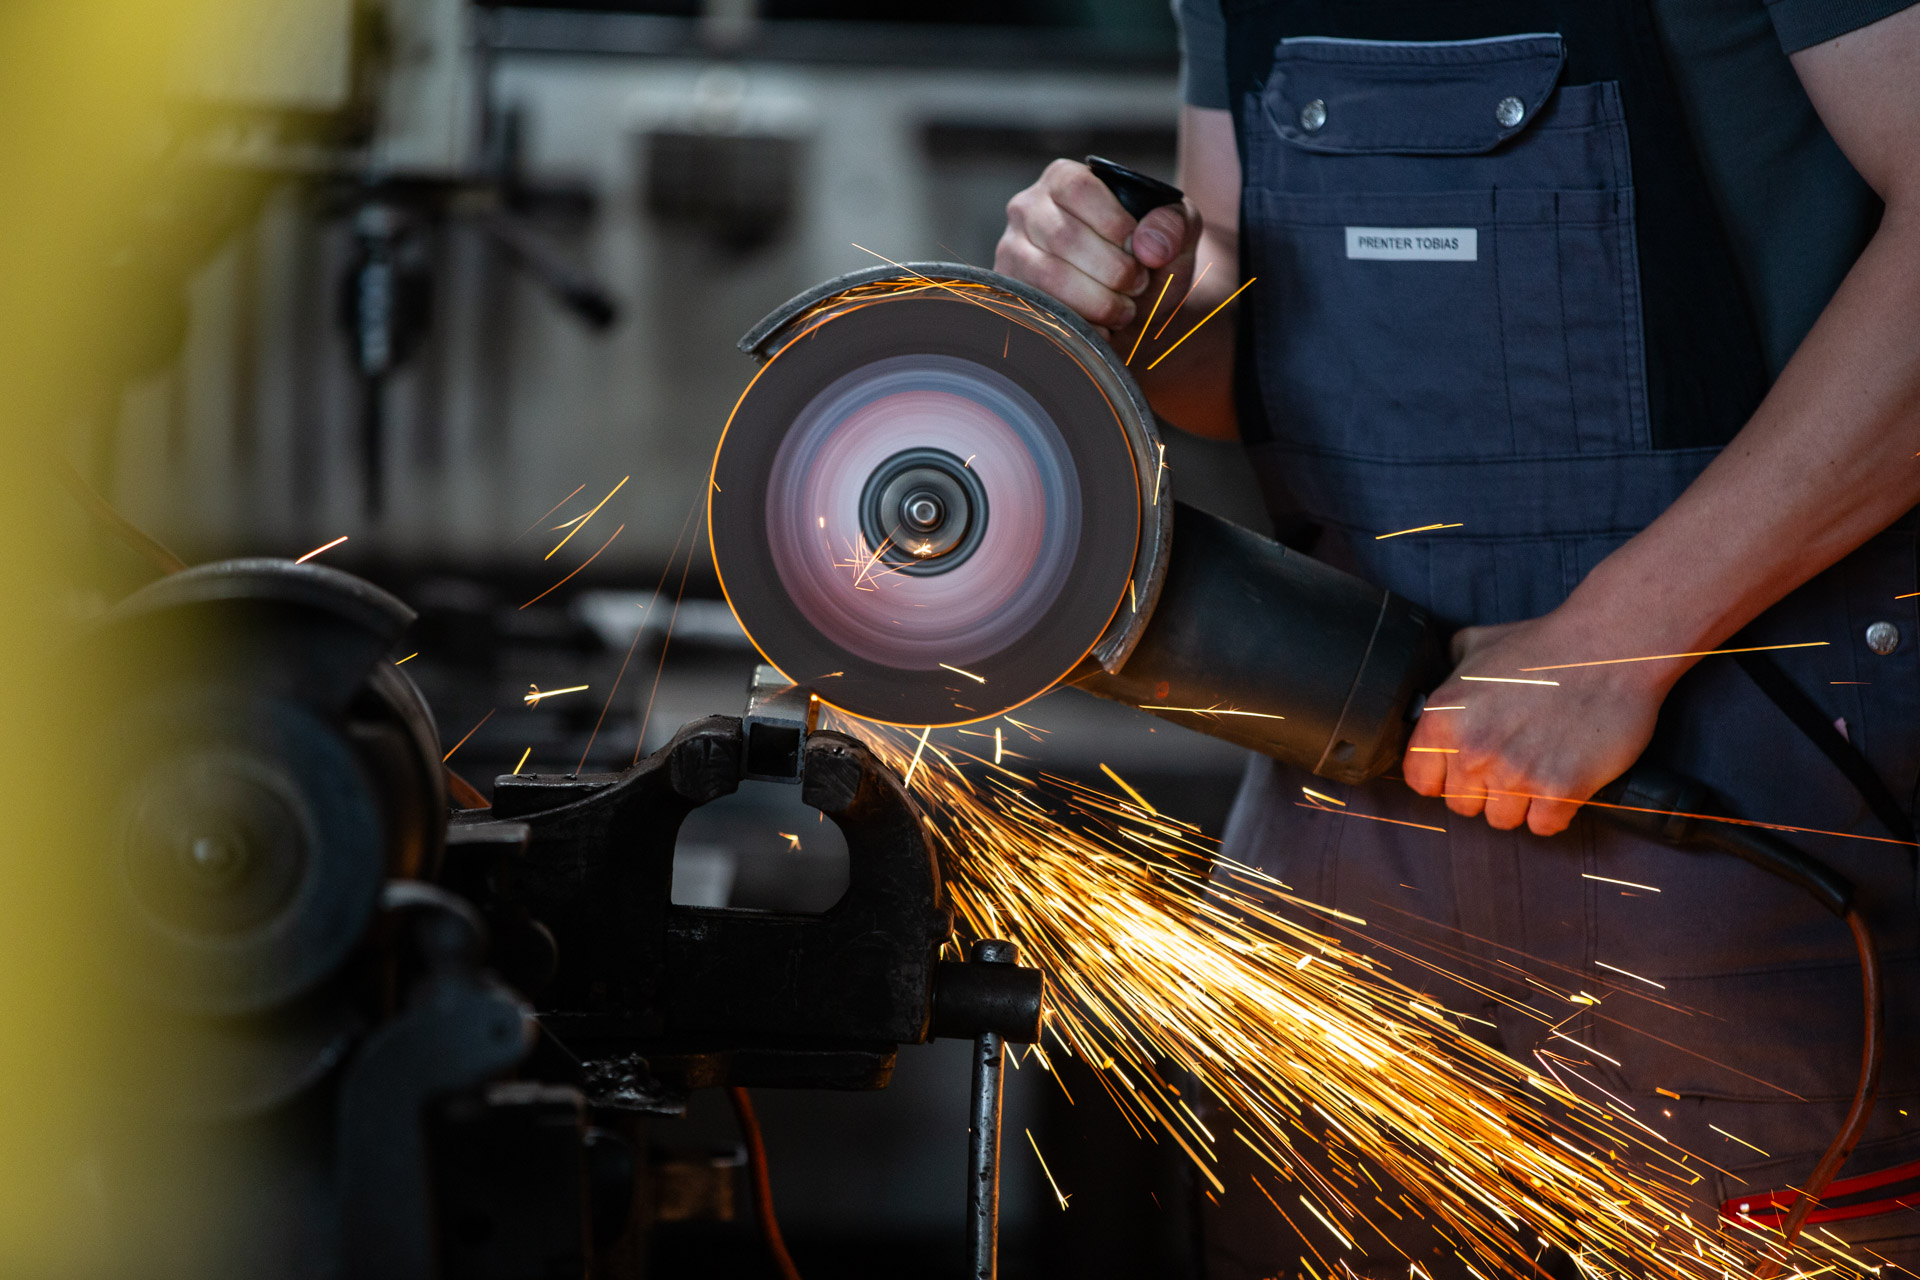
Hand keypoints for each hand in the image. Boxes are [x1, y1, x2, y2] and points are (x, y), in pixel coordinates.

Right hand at [995, 158, 1201, 339]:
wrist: (1137, 308)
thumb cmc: (1150, 261)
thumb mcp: (1177, 233)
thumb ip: (1174, 225)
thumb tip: (1148, 244)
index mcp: (1063, 180)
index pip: (1077, 189)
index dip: (1113, 222)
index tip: (1140, 250)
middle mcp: (1028, 210)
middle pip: (1063, 236)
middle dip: (1112, 269)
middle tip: (1138, 285)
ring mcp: (1013, 253)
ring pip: (1048, 277)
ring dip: (1098, 301)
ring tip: (1125, 309)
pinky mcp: (1013, 294)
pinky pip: (1042, 312)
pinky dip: (1082, 326)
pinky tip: (1105, 329)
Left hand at [1402, 611, 1673, 836]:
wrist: (1611, 647)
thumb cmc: (1546, 645)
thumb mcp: (1477, 644)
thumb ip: (1449, 670)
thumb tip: (1437, 683)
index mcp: (1444, 717)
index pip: (1420, 780)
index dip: (1443, 777)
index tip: (1462, 771)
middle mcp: (1472, 749)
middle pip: (1462, 805)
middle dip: (1484, 791)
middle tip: (1511, 765)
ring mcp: (1516, 772)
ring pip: (1502, 820)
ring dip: (1520, 804)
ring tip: (1538, 771)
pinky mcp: (1560, 788)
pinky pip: (1543, 826)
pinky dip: (1554, 812)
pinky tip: (1563, 785)